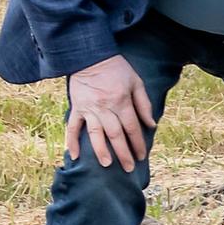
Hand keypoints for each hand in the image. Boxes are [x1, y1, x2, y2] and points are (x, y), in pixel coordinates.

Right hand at [65, 54, 155, 170]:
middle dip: (123, 153)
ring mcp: (89, 109)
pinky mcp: (76, 108)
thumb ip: (144, 104)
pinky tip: (74, 156)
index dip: (138, 143)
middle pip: (116, 135)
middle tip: (128, 168)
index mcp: (121, 102)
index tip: (142, 156)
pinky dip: (72, 141)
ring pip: (95, 134)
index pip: (132, 128)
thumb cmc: (116, 69)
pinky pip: (73, 127)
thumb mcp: (136, 82)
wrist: (89, 56)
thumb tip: (151, 124)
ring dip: (101, 150)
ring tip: (106, 165)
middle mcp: (105, 108)